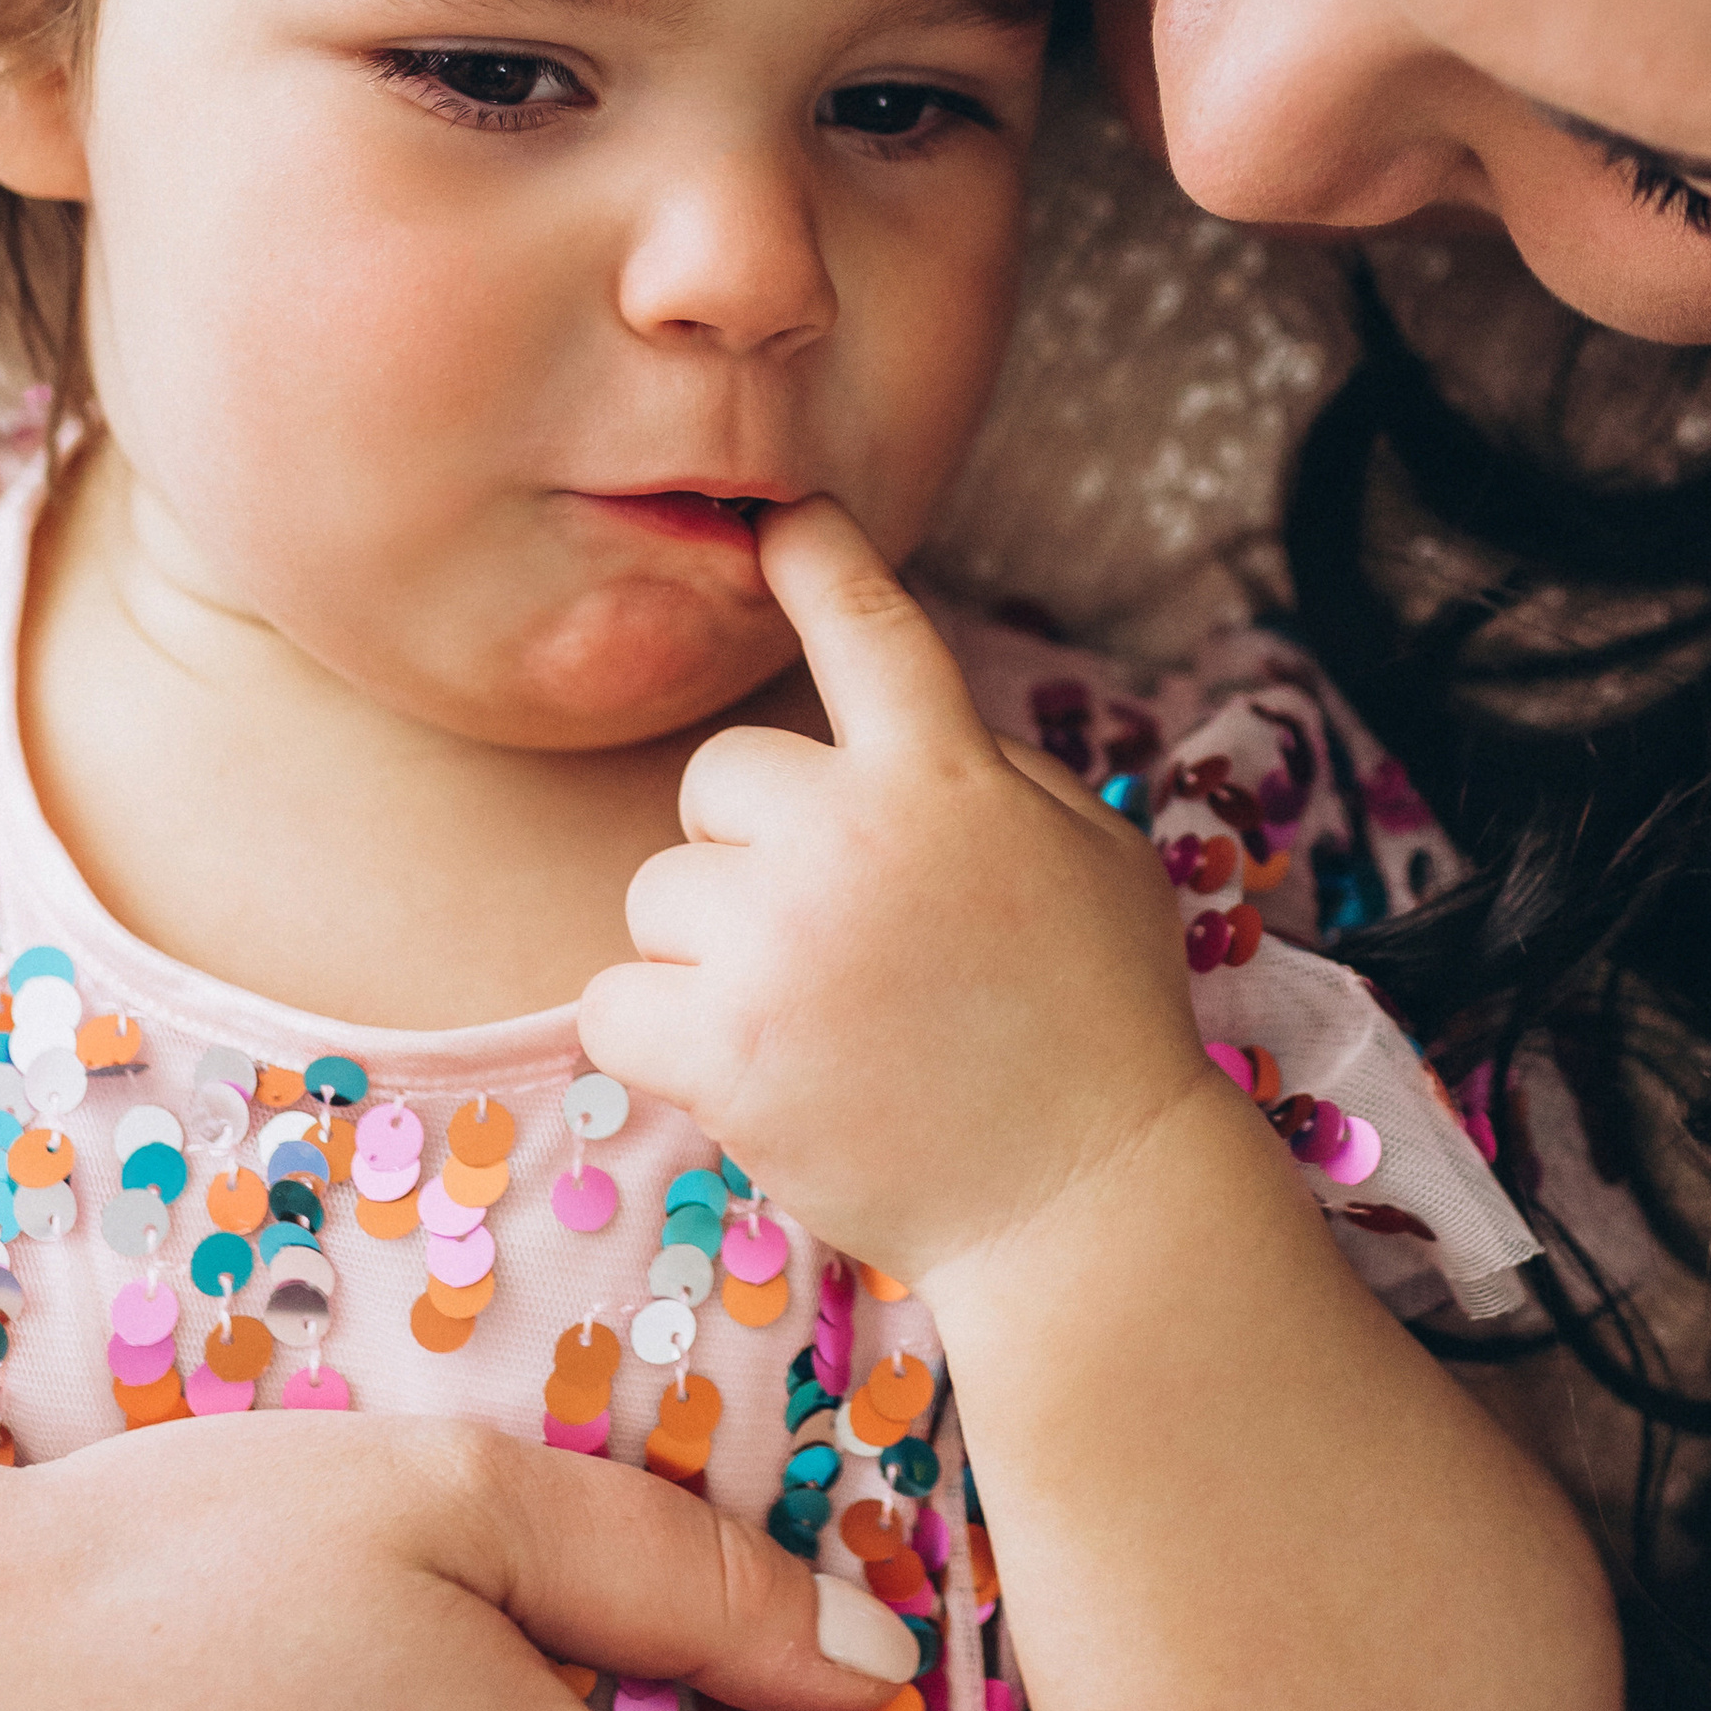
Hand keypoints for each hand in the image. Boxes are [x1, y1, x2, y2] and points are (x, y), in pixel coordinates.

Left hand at [580, 497, 1208, 1282]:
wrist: (1082, 1196)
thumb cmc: (1095, 1027)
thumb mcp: (1093, 860)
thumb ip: (993, 776)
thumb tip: (896, 739)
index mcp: (952, 776)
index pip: (870, 631)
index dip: (817, 558)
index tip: (777, 514)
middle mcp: (858, 835)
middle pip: (718, 780)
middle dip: (752, 850)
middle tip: (838, 941)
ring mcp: (784, 939)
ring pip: (659, 892)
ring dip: (711, 951)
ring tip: (814, 1019)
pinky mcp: (725, 1045)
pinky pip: (614, 998)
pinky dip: (659, 1036)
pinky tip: (743, 1067)